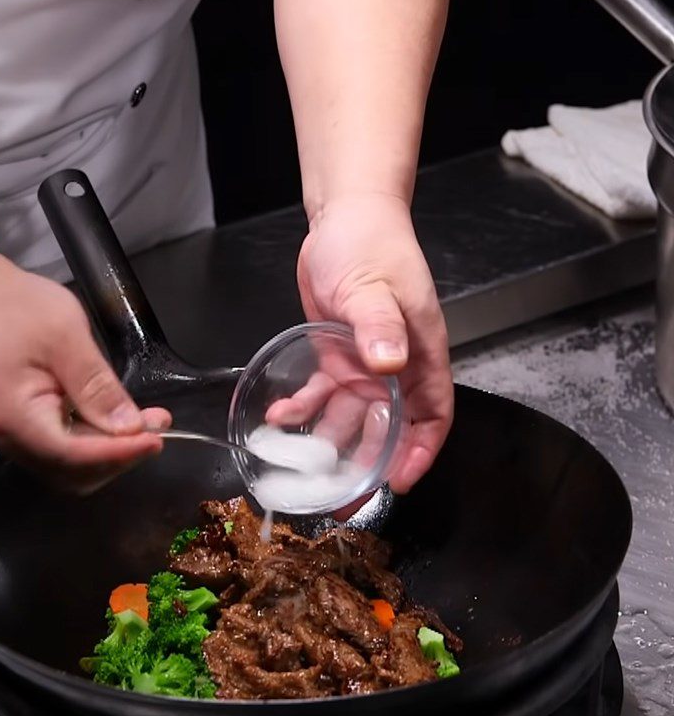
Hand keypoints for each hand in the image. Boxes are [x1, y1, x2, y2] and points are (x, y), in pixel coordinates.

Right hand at [0, 261, 170, 493]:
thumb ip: (97, 386)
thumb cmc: (9, 305)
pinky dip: (93, 439)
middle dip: (120, 455)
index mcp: (14, 417)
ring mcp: (10, 432)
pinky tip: (115, 419)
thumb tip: (128, 426)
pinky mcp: (18, 423)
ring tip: (144, 422)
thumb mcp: (65, 337)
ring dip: (110, 449)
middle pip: (73, 472)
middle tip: (156, 428)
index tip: (155, 439)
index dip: (121, 453)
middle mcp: (7, 435)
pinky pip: (60, 447)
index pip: (75, 456)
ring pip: (69, 465)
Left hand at [295, 193, 452, 496]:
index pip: (433, 415)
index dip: (421, 452)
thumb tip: (391, 364)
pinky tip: (281, 417)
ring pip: (352, 419)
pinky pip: (322, 394)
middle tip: (342, 496)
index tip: (397, 482)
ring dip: (330, 445)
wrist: (345, 220)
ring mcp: (363, 365)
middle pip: (390, 428)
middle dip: (370, 463)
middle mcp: (394, 368)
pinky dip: (304, 408)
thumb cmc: (372, 245)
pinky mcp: (335, 356)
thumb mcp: (374, 285)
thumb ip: (381, 324)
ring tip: (302, 470)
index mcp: (419, 354)